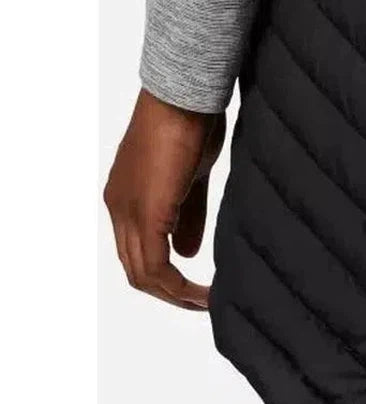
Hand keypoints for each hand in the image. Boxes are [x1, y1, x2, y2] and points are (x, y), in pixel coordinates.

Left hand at [104, 89, 225, 310]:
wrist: (184, 99)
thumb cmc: (189, 124)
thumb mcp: (190, 179)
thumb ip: (186, 217)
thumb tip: (187, 252)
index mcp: (126, 197)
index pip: (138, 250)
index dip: (165, 275)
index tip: (197, 287)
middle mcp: (119, 208)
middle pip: (136, 269)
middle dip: (170, 293)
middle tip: (202, 304)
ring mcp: (129, 212)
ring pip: (143, 273)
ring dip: (176, 295)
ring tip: (207, 303)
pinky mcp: (147, 214)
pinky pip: (156, 266)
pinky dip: (180, 286)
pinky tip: (204, 292)